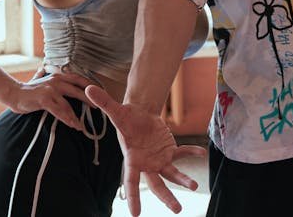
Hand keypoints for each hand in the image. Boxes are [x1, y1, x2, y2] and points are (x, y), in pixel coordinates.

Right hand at [7, 70, 93, 130]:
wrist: (13, 93)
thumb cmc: (27, 89)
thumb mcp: (39, 80)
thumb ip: (43, 75)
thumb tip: (42, 68)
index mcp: (59, 76)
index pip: (79, 79)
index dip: (90, 86)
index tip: (100, 93)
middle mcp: (56, 81)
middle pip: (78, 90)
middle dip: (89, 100)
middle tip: (98, 109)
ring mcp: (50, 89)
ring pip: (68, 104)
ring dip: (75, 116)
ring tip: (81, 126)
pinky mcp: (44, 99)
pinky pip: (59, 111)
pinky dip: (66, 119)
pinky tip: (72, 125)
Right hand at [85, 85, 205, 215]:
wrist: (138, 115)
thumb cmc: (126, 118)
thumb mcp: (116, 111)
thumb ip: (104, 103)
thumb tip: (90, 88)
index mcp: (132, 159)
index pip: (130, 180)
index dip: (133, 196)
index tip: (135, 214)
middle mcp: (146, 163)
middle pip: (157, 184)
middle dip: (166, 197)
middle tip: (177, 209)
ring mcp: (159, 159)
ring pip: (172, 173)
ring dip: (183, 179)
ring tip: (194, 186)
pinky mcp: (169, 150)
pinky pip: (182, 152)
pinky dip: (191, 152)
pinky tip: (202, 152)